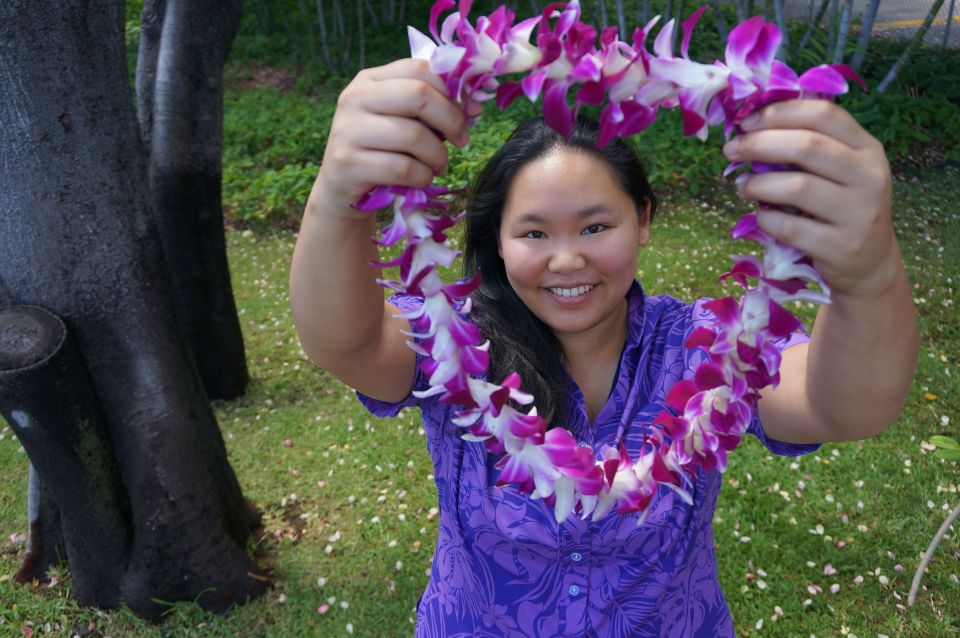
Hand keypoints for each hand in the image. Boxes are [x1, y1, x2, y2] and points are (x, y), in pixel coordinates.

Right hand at [311, 59, 480, 218]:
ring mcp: (348, 130)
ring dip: (438, 156)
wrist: (341, 189)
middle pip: (419, 95)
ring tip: (438, 165)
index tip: (465, 114)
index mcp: (369, 80)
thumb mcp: (402, 121)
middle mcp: (354, 98)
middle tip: (460, 140)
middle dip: (451, 120)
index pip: (419, 69)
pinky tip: (421, 179)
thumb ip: (432, 108)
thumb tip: (474, 106)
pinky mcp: (348, 163)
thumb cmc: (381, 151)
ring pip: (414, 136)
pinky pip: (403, 168)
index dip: (451, 92)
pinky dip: (422, 177)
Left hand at [723, 99, 897, 297]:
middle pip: (807, 146)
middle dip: (759, 144)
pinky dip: (766, 218)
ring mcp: (859, 213)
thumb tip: (750, 128)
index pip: (823, 114)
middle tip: (731, 150)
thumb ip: (809, 147)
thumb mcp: (840, 171)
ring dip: (758, 184)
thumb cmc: (841, 208)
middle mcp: (869, 176)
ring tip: (743, 187)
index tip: (745, 122)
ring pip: (797, 187)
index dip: (779, 113)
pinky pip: (790, 226)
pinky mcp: (841, 246)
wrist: (868, 263)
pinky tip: (761, 215)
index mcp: (867, 148)